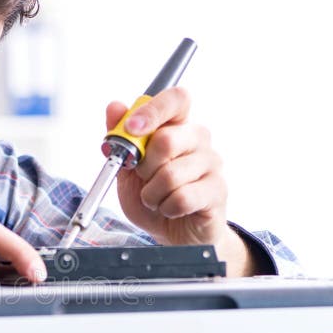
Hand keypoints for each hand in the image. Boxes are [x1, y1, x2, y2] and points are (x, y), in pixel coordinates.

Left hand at [108, 88, 255, 275]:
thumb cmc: (153, 196)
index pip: (176, 99)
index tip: (132, 128)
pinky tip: (170, 209)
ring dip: (152, 194)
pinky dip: (166, 208)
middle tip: (143, 178)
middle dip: (144, 166)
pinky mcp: (217, 190)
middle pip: (167, 139)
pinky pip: (183, 197)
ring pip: (171, 174)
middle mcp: (198, 139)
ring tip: (156, 198)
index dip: (153, 111)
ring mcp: (211, 163)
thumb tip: (115, 107)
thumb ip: (120, 139)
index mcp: (176, 126)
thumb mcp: (126, 169)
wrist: (171, 232)